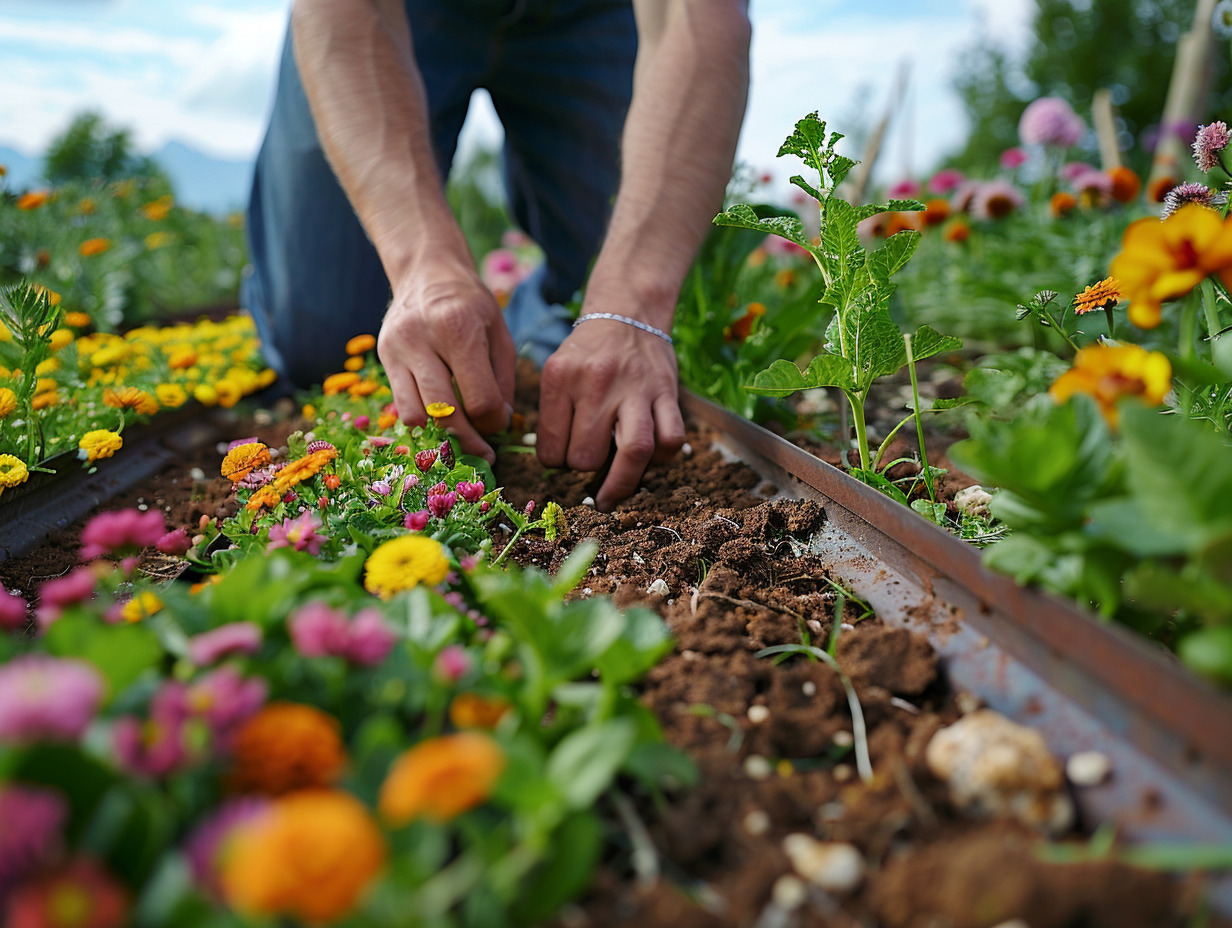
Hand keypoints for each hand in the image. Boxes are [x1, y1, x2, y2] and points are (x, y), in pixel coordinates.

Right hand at [378, 268, 515, 463]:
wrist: (427, 270)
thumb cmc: (471, 304)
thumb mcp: (499, 334)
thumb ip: (502, 381)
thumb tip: (498, 424)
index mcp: (459, 329)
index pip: (479, 399)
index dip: (494, 422)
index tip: (499, 422)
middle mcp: (422, 338)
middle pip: (445, 413)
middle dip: (468, 440)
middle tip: (483, 452)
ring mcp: (397, 348)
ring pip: (417, 416)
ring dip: (441, 436)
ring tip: (460, 438)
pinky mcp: (383, 356)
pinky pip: (401, 406)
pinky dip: (423, 421)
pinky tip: (440, 420)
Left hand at [537, 318, 684, 509]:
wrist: (627, 313)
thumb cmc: (587, 353)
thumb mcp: (557, 372)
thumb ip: (553, 414)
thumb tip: (557, 466)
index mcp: (561, 378)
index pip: (550, 449)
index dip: (554, 462)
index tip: (560, 457)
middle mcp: (598, 382)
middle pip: (586, 457)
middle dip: (583, 469)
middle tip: (585, 462)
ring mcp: (636, 388)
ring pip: (634, 452)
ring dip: (621, 481)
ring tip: (612, 494)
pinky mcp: (667, 392)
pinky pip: (671, 439)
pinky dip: (661, 459)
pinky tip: (648, 460)